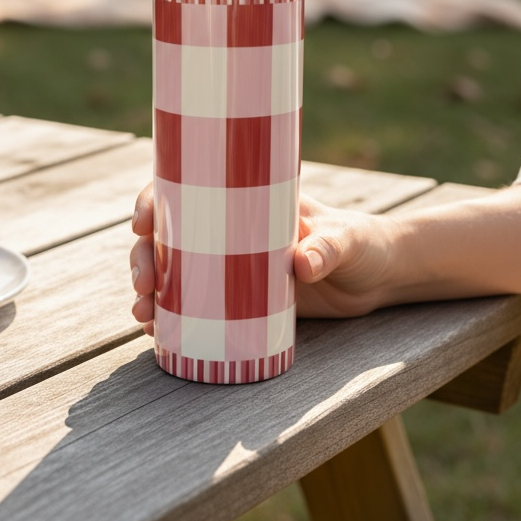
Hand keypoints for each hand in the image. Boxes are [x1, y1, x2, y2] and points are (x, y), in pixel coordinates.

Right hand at [129, 184, 394, 330]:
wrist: (379, 278)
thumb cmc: (362, 244)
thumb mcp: (345, 241)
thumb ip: (326, 249)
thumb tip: (301, 265)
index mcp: (244, 196)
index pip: (185, 188)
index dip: (153, 201)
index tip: (141, 224)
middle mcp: (228, 229)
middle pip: (167, 235)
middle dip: (143, 257)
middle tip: (143, 284)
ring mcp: (229, 265)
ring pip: (173, 272)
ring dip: (150, 291)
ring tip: (144, 316)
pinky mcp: (239, 299)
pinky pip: (194, 304)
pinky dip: (170, 316)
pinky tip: (156, 332)